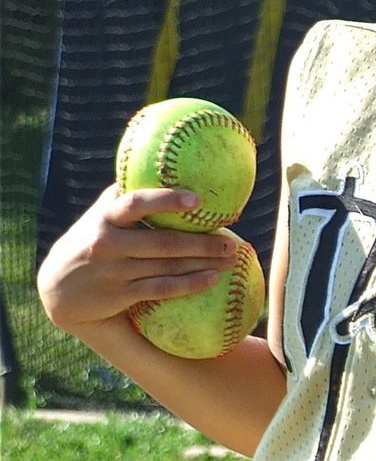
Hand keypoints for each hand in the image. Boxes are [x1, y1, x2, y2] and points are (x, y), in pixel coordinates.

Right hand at [37, 185, 237, 336]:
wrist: (58, 289)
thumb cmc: (90, 241)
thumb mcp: (98, 215)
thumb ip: (124, 197)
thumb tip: (159, 166)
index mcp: (105, 217)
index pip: (136, 204)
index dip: (166, 200)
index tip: (197, 199)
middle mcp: (108, 243)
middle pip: (163, 242)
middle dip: (201, 242)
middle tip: (232, 239)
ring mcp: (115, 270)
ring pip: (167, 266)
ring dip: (203, 263)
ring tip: (231, 258)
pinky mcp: (120, 294)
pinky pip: (161, 288)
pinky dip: (189, 284)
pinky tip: (212, 278)